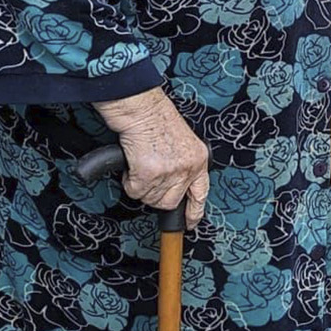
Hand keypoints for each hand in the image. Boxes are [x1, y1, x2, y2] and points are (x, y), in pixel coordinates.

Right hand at [92, 88, 210, 227]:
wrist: (141, 107)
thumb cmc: (156, 118)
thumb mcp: (181, 140)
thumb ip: (181, 162)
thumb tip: (172, 183)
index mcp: (198, 159)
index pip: (201, 193)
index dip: (195, 211)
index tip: (190, 223)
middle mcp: (187, 168)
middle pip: (170, 202)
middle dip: (156, 196)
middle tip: (148, 179)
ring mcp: (169, 172)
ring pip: (150, 198)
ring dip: (141, 186)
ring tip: (140, 165)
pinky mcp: (149, 174)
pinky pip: (135, 191)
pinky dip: (129, 181)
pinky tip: (132, 164)